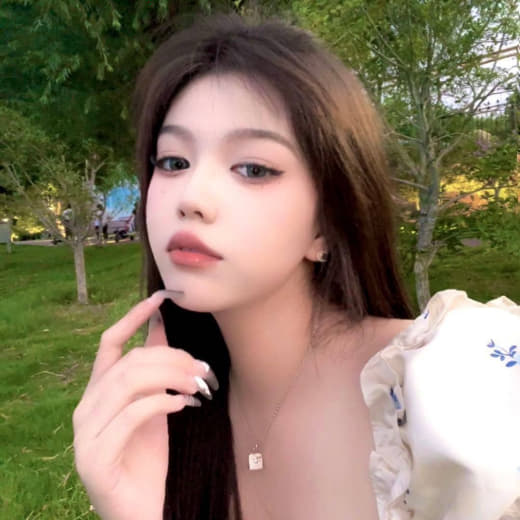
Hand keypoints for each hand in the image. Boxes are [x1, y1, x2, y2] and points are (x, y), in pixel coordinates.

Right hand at [72, 291, 218, 519]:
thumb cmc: (147, 457)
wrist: (140, 509)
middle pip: (129, 361)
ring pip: (128, 382)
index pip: (109, 343)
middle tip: (203, 369)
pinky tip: (184, 405)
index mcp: (98, 392)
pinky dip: (162, 403)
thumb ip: (153, 372)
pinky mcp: (96, 456)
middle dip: (171, 357)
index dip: (132, 318)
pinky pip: (131, 414)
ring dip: (171, 377)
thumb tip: (162, 327)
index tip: (160, 298)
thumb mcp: (154, 406)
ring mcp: (86, 433)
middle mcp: (86, 407)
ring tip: (198, 385)